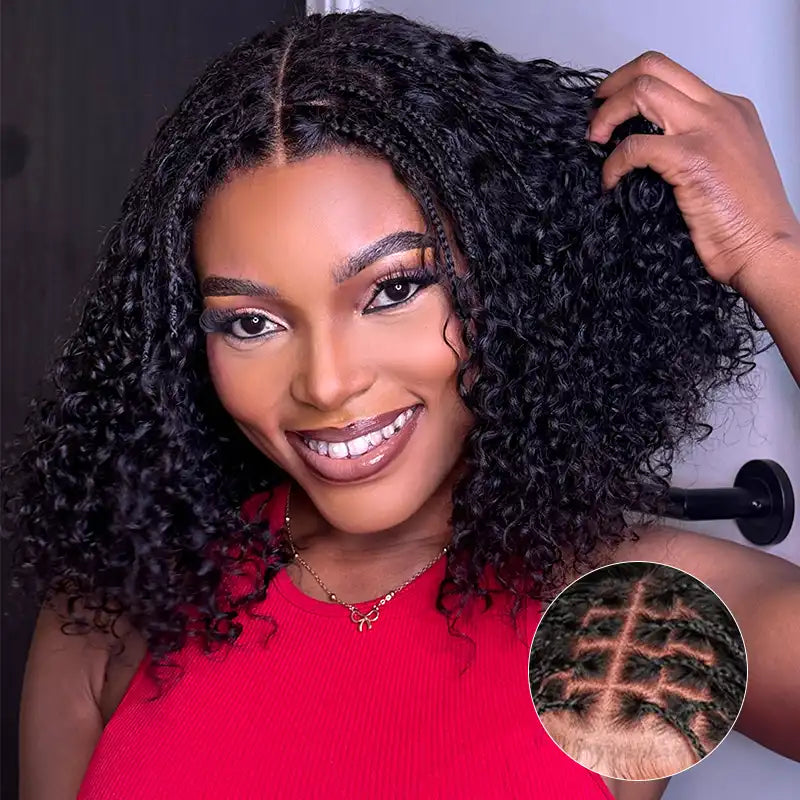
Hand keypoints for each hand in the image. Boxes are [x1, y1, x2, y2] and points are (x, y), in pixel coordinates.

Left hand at [585, 51, 799, 289]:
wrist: (764, 248)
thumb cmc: (744, 222)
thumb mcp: (722, 168)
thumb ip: (693, 148)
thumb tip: (648, 152)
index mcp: (729, 109)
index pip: (672, 75)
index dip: (632, 86)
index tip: (610, 110)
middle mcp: (719, 110)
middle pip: (654, 67)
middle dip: (613, 86)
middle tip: (593, 113)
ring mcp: (706, 129)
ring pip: (643, 91)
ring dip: (607, 114)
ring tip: (594, 140)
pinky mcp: (691, 157)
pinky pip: (634, 145)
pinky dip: (613, 162)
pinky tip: (610, 182)